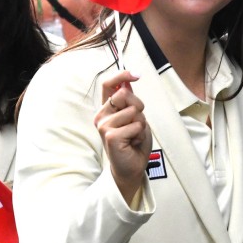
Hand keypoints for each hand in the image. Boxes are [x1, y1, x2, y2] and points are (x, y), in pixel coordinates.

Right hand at [95, 71, 150, 202]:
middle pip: (125, 94)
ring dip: (141, 124)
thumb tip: (128, 81)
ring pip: (133, 111)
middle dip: (139, 106)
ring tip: (134, 136)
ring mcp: (104, 125)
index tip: (136, 74)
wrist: (131, 167)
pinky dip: (140, 134)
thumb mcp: (135, 117)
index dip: (122, 75)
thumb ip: (129, 101)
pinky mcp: (110, 136)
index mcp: (107, 109)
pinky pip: (135, 125)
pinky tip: (133, 142)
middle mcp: (102, 115)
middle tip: (137, 123)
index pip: (109, 85)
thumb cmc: (133, 143)